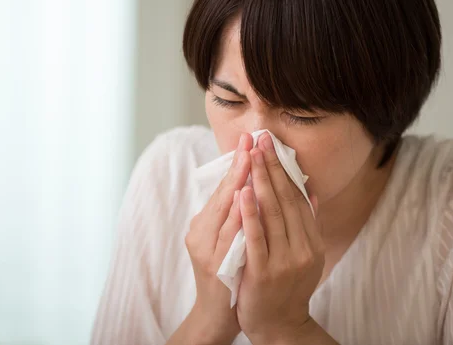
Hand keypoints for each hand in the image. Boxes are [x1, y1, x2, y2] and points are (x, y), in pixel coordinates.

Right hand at [181, 133, 252, 344]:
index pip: (223, 187)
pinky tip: (244, 197)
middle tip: (250, 139)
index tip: (249, 138)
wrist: (217, 314)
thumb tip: (252, 185)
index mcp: (205, 224)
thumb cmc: (227, 273)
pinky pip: (227, 235)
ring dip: (237, 182)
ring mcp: (206, 248)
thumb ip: (236, 214)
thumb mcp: (228, 239)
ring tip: (248, 159)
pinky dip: (236, 215)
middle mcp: (201, 232)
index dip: (237, 163)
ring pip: (223, 210)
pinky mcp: (214, 264)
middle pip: (221, 193)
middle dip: (238, 165)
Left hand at [235, 132, 324, 343]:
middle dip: (271, 167)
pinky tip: (243, 191)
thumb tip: (313, 192)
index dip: (284, 170)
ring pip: (272, 213)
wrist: (280, 326)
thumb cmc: (288, 287)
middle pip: (285, 200)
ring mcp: (285, 260)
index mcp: (312, 241)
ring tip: (252, 155)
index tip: (273, 146)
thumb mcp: (306, 255)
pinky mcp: (264, 272)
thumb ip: (309, 224)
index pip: (297, 198)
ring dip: (261, 181)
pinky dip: (250, 213)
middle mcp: (303, 248)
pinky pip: (256, 237)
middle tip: (261, 139)